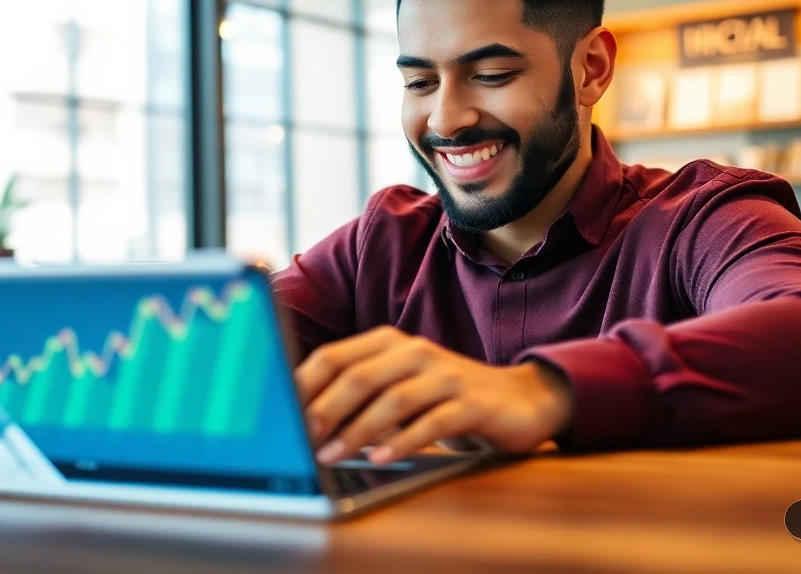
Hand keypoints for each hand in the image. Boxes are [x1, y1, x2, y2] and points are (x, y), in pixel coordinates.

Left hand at [295, 325, 572, 465]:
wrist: (519, 399)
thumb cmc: (443, 396)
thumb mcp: (397, 386)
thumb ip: (358, 394)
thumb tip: (302, 420)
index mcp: (389, 342)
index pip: (334, 356)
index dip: (304, 386)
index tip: (281, 416)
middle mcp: (415, 352)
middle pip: (360, 376)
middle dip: (325, 409)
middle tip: (301, 439)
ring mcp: (446, 375)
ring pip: (393, 399)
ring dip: (358, 430)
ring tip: (333, 455)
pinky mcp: (473, 403)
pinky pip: (434, 421)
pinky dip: (405, 440)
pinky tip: (384, 457)